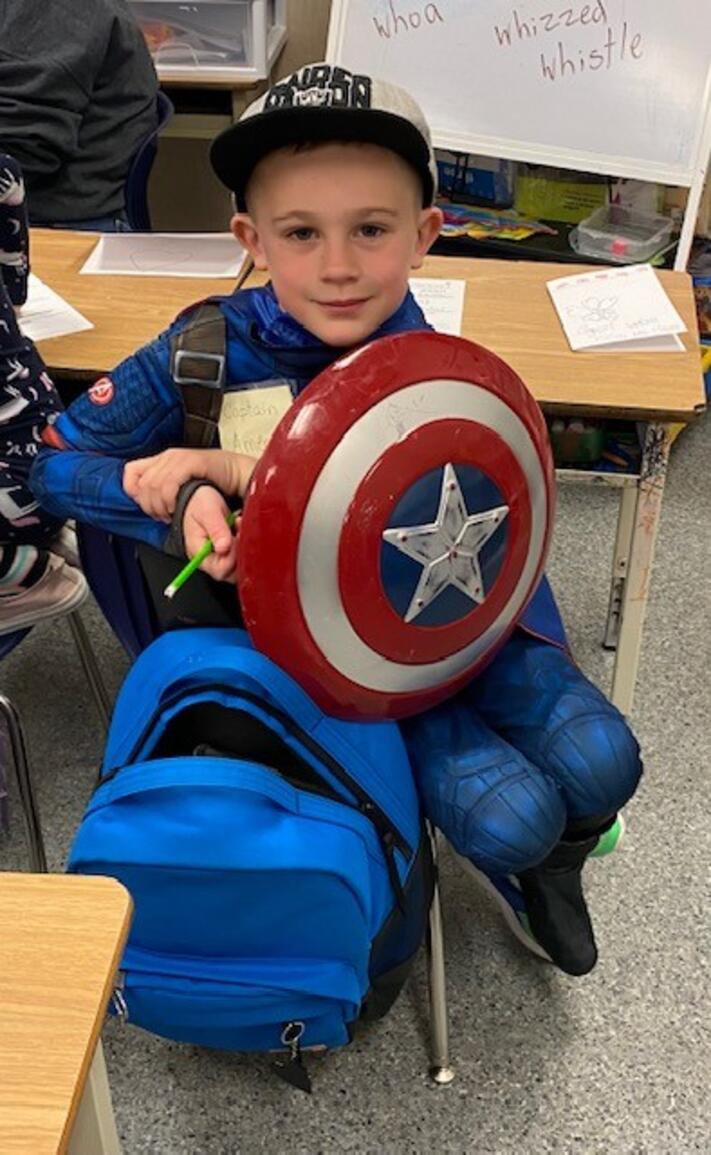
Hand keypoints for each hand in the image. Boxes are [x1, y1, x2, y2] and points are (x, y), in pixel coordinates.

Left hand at [123, 448, 256, 521]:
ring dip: (160, 505)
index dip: (134, 492)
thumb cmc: (212, 481)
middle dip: (150, 505)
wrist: (236, 472)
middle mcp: (167, 456)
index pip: (130, 472)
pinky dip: (169, 498)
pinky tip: (177, 506)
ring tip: (171, 513)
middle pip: (142, 483)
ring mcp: (178, 458)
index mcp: (162, 460)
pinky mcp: (190, 462)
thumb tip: (144, 502)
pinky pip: (169, 482)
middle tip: (163, 516)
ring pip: (153, 485)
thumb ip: (163, 490)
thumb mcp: (180, 485)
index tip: (148, 506)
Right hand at [182, 485, 237, 582]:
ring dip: (244, 547)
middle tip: (239, 530)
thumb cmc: (198, 504)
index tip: (236, 538)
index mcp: (199, 554)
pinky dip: (245, 544)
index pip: (220, 571)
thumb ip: (216, 530)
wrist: (197, 496)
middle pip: (231, 573)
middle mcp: (209, 559)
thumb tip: (224, 548)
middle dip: (241, 552)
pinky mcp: (227, 552)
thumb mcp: (207, 512)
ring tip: (238, 526)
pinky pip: (240, 556)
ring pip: (238, 566)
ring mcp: (219, 557)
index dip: (233, 559)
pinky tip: (241, 528)